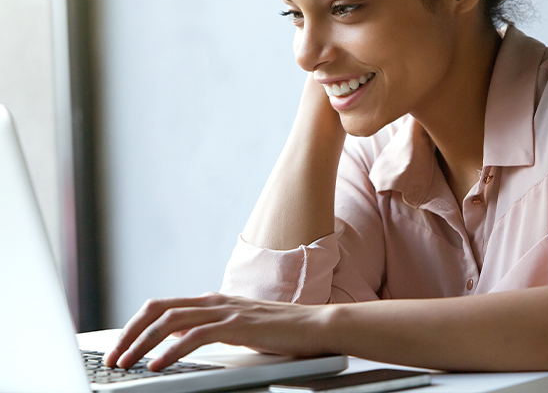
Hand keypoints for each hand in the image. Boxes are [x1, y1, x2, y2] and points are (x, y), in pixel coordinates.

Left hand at [103, 293, 333, 370]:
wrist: (315, 326)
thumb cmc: (280, 331)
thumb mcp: (238, 327)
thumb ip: (211, 328)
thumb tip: (180, 338)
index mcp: (212, 301)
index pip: (162, 306)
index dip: (136, 326)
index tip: (120, 348)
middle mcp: (214, 301)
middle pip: (158, 309)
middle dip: (130, 332)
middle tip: (113, 357)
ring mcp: (226, 311)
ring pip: (170, 320)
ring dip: (142, 343)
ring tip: (126, 364)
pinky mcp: (237, 325)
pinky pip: (195, 335)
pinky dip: (171, 350)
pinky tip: (158, 365)